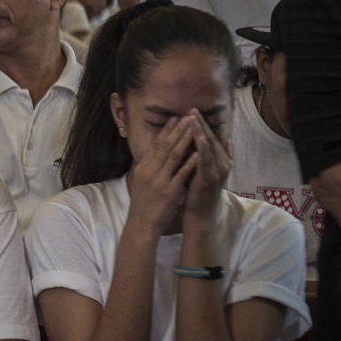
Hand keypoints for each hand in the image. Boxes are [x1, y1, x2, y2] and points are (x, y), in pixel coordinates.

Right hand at [127, 116, 198, 236]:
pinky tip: (199, 153)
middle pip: (165, 146)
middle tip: (188, 116)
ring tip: (194, 128)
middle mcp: (150, 171)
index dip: (166, 131)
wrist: (141, 224)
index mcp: (143, 168)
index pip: (156, 145)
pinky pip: (181, 174)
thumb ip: (150, 168)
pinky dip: (190, 162)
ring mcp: (159, 180)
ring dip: (185, 140)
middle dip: (177, 130)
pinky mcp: (169, 191)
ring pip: (174, 156)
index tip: (175, 118)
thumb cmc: (144, 204)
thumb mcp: (142, 182)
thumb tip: (157, 154)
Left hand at [182, 109, 231, 225]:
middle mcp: (223, 164)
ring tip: (193, 117)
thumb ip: (205, 157)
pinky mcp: (209, 179)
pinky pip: (206, 160)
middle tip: (192, 108)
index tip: (194, 110)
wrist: (200, 217)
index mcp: (222, 161)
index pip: (212, 138)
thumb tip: (205, 140)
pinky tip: (198, 137)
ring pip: (209, 147)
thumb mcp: (203, 172)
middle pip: (212, 139)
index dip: (204, 124)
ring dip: (201, 131)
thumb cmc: (199, 194)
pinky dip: (203, 148)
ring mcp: (217, 172)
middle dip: (202, 123)